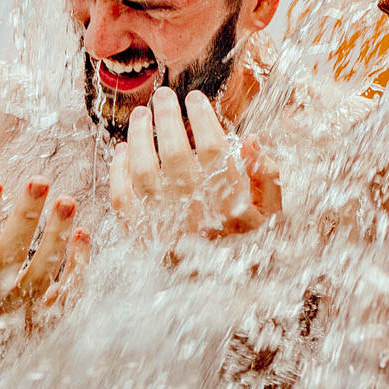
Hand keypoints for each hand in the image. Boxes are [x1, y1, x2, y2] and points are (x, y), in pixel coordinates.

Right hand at [0, 175, 89, 342]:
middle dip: (25, 217)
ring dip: (57, 236)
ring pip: (42, 274)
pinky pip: (67, 293)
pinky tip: (82, 232)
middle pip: (8, 258)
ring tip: (68, 200)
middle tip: (40, 179)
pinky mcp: (44, 323)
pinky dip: (77, 265)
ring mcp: (17, 315)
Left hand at [110, 87, 280, 241]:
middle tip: (163, 96)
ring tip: (140, 115)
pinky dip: (118, 172)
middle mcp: (197, 216)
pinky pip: (122, 199)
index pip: (214, 152)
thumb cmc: (246, 242)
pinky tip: (122, 150)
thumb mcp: (270, 213)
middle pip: (175, 156)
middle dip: (166, 119)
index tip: (195, 98)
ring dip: (138, 138)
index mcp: (231, 207)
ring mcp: (165, 227)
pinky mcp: (140, 237)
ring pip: (144, 172)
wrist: (216, 292)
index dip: (202, 119)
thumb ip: (267, 176)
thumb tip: (251, 140)